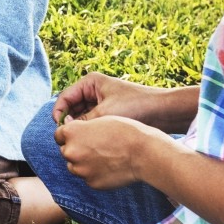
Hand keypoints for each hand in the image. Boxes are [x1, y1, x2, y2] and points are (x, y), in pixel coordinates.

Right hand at [54, 73, 195, 132]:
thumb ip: (83, 121)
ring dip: (81, 127)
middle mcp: (94, 91)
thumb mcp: (105, 113)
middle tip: (71, 137)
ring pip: (83, 116)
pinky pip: (94, 121)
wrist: (164, 111)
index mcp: (90, 83)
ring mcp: (102, 102)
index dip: (59, 112)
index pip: (66, 97)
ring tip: (81, 140)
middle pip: (73, 107)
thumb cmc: (136, 105)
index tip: (60, 128)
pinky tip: (91, 141)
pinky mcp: (110, 113)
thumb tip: (67, 131)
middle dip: (70, 121)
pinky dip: (91, 130)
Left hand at [54, 115, 165, 189]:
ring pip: (75, 167)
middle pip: (66, 152)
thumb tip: (71, 136)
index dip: (69, 136)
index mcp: (71, 132)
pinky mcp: (91, 183)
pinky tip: (109, 168)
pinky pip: (88, 178)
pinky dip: (95, 174)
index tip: (79, 138)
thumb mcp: (98, 121)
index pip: (59, 135)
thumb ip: (81, 129)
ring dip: (83, 164)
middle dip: (76, 150)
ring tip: (103, 158)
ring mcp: (80, 169)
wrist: (143, 152)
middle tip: (95, 148)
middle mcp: (71, 151)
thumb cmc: (124, 131)